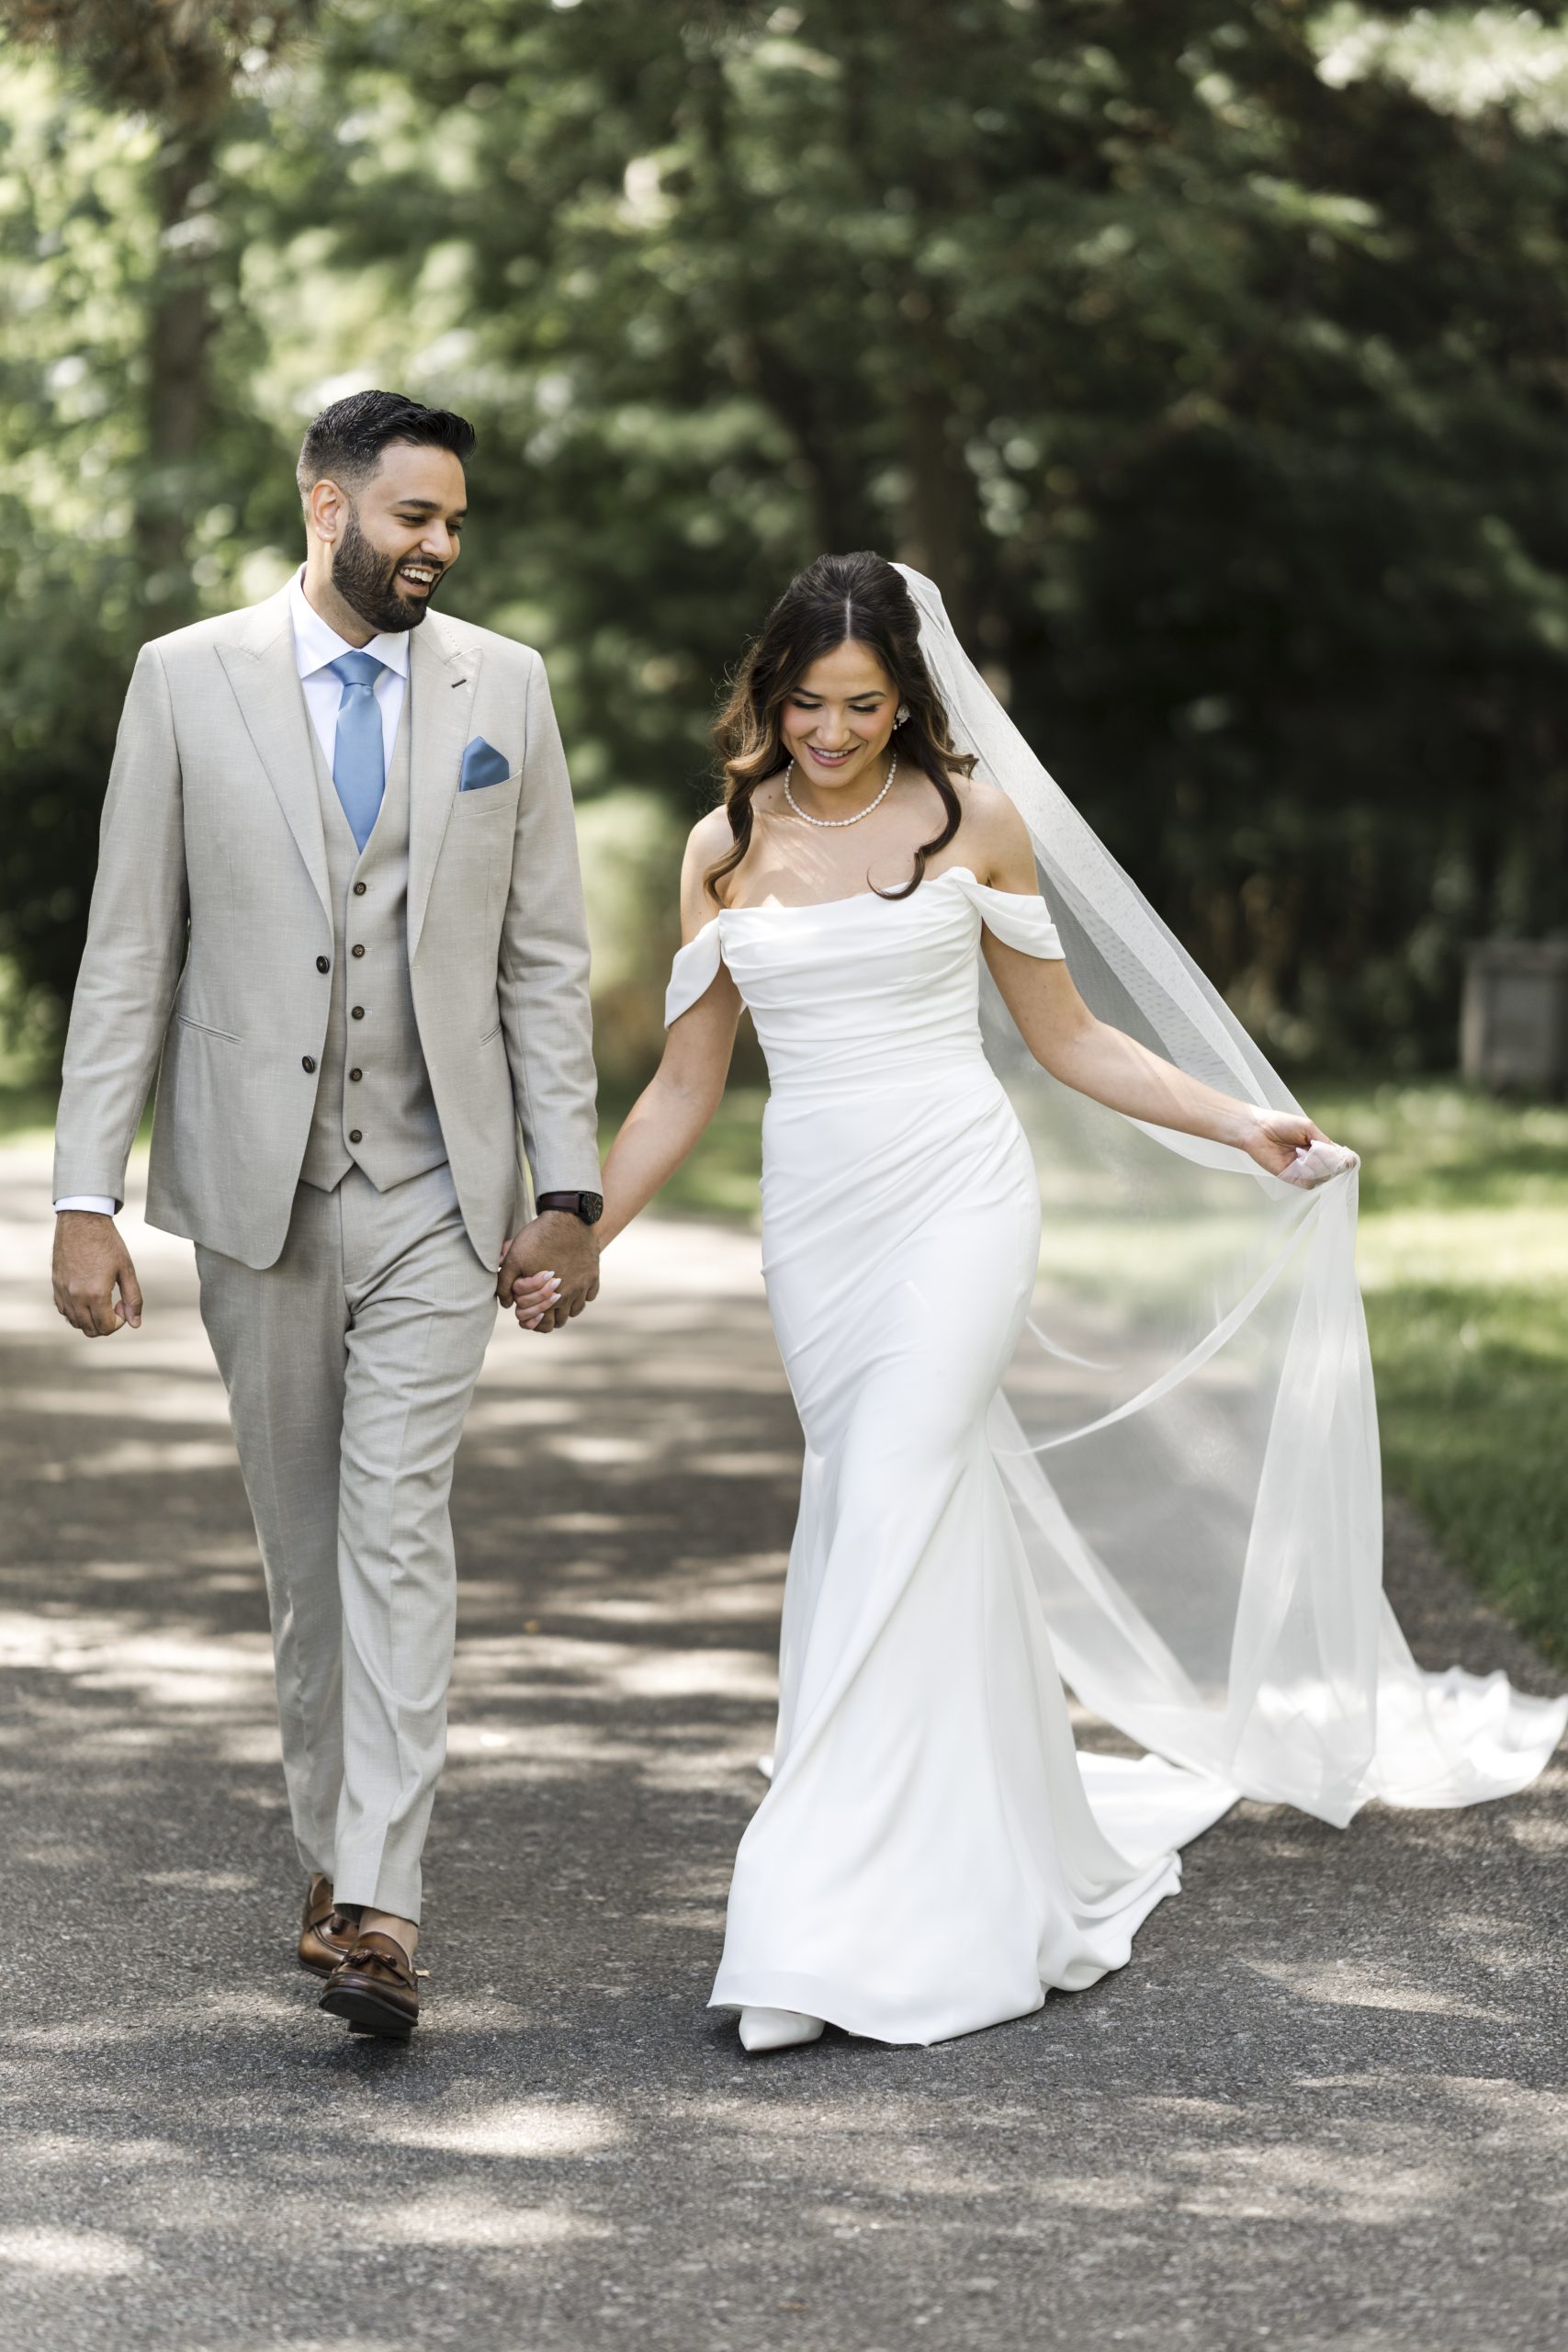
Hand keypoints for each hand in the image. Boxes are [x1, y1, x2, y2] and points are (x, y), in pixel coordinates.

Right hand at [53, 1212, 143, 1335]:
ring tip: (102, 1301)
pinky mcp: (56, 1285)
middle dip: (106, 1325)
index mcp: (95, 1294)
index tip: (123, 1305)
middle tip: (115, 1306)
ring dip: (91, 1319)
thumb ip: (133, 1298)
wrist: (82, 1222)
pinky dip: (76, 1312)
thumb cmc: (107, 1243)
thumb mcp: (126, 1270)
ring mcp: (63, 1292)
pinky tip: (87, 1297)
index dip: (120, 1322)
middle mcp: (76, 1296)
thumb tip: (136, 1323)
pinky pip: (64, 1311)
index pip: (106, 1327)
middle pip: (90, 1330)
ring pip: (75, 1323)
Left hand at [498, 1210, 599, 1332]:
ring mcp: (583, 1287)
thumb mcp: (514, 1259)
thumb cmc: (538, 1238)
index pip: (540, 1323)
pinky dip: (581, 1296)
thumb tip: (506, 1304)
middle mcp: (568, 1296)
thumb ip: (505, 1285)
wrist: (567, 1218)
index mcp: (548, 1297)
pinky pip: (589, 1296)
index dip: (529, 1320)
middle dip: (547, 1318)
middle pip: (559, 1322)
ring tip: (554, 1299)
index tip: (524, 1311)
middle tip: (539, 1309)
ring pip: (575, 1311)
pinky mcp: (593, 1276)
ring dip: (564, 1309)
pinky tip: (572, 1287)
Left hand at [1239, 1110, 1357, 1185]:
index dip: (1344, 1160)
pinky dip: (1308, 1175)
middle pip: (1332, 1169)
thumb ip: (1324, 1142)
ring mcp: (1302, 1170)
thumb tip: (1341, 1156)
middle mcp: (1312, 1160)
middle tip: (1316, 1150)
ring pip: (1322, 1177)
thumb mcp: (1307, 1128)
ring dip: (1318, 1166)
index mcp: (1318, 1146)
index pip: (1338, 1158)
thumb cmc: (1281, 1124)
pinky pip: (1308, 1184)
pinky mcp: (1291, 1178)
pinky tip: (1299, 1162)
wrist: (1257, 1130)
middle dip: (1329, 1161)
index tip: (1347, 1159)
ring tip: (1304, 1153)